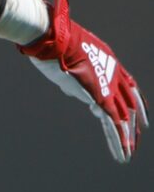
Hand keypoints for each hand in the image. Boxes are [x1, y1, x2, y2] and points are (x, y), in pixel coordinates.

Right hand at [19, 0, 146, 162]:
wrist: (54, 38)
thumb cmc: (54, 42)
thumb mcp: (67, 58)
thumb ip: (74, 74)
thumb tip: (74, 89)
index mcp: (108, 60)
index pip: (128, 84)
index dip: (134, 99)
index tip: (137, 111)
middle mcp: (113, 73)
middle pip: (130, 103)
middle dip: (134, 121)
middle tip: (137, 136)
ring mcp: (108, 85)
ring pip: (124, 118)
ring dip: (126, 138)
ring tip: (128, 154)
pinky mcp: (100, 98)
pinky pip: (114, 124)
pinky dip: (118, 141)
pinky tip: (122, 153)